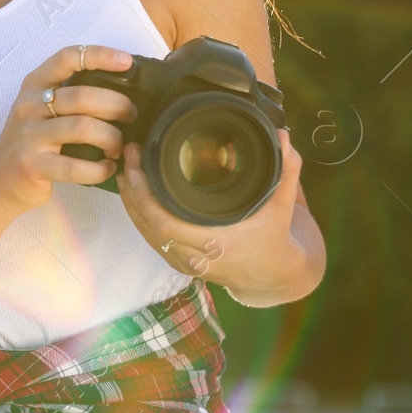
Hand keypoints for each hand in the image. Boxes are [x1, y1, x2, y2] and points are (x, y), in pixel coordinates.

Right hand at [0, 44, 138, 215]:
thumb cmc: (30, 141)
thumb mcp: (40, 108)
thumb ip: (70, 95)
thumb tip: (120, 89)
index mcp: (34, 85)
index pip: (68, 58)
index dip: (100, 56)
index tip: (126, 62)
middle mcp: (30, 106)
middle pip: (83, 96)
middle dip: (117, 105)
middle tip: (130, 116)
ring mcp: (30, 136)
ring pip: (83, 128)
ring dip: (112, 138)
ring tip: (119, 146)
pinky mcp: (33, 165)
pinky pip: (76, 167)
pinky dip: (100, 169)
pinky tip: (108, 168)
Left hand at [119, 127, 306, 293]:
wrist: (275, 275)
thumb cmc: (276, 238)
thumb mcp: (284, 205)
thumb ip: (286, 170)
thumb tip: (284, 136)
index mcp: (219, 243)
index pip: (166, 222)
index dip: (145, 195)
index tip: (139, 163)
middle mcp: (199, 258)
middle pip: (150, 225)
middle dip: (133, 191)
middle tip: (129, 158)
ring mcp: (188, 263)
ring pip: (147, 233)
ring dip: (131, 202)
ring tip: (125, 170)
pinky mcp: (182, 264)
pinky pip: (152, 240)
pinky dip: (139, 216)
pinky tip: (133, 195)